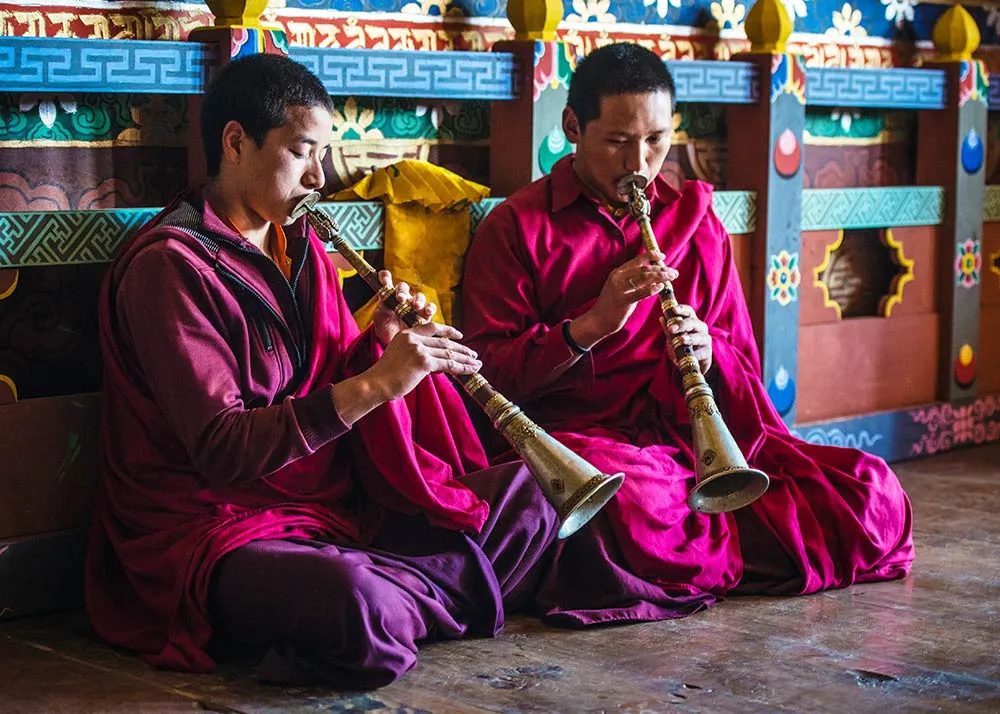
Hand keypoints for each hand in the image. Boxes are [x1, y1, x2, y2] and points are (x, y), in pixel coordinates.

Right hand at [367, 322, 481, 401]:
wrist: (376, 384)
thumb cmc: (386, 375)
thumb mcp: (399, 355)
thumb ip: (415, 352)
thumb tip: (434, 359)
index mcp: (407, 334)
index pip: (432, 327)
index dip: (448, 331)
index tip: (460, 335)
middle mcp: (414, 339)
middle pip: (444, 342)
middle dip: (462, 349)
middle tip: (474, 355)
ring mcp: (419, 350)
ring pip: (448, 353)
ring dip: (465, 359)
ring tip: (477, 364)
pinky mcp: (423, 362)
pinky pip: (448, 364)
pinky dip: (462, 368)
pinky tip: (470, 370)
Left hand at [372, 270, 436, 346]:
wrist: (391, 342)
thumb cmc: (384, 327)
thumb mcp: (379, 317)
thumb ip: (382, 307)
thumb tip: (385, 297)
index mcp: (389, 294)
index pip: (387, 280)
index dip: (385, 277)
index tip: (385, 281)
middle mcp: (403, 297)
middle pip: (404, 288)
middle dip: (402, 291)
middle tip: (401, 299)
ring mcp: (414, 306)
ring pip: (419, 297)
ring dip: (418, 300)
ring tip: (416, 306)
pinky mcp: (423, 316)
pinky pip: (430, 309)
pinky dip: (430, 309)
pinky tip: (428, 312)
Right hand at [570, 251, 678, 347]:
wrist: (597, 320)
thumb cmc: (612, 306)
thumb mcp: (622, 289)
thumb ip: (635, 282)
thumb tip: (654, 278)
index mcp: (618, 272)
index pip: (637, 260)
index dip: (651, 255)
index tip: (663, 256)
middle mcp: (618, 277)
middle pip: (644, 268)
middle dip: (661, 269)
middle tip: (673, 271)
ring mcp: (619, 288)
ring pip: (644, 277)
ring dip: (661, 276)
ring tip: (671, 277)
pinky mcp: (622, 300)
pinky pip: (641, 292)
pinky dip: (653, 288)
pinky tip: (661, 287)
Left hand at [661, 304, 712, 373]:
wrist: (693, 364)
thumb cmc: (682, 346)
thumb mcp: (673, 337)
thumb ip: (668, 329)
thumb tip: (662, 318)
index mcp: (691, 321)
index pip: (689, 311)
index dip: (682, 309)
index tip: (674, 309)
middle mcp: (700, 328)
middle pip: (693, 322)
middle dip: (682, 324)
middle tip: (672, 329)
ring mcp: (705, 340)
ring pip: (699, 337)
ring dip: (690, 338)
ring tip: (682, 340)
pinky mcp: (707, 353)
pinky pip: (700, 353)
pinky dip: (692, 355)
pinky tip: (685, 358)